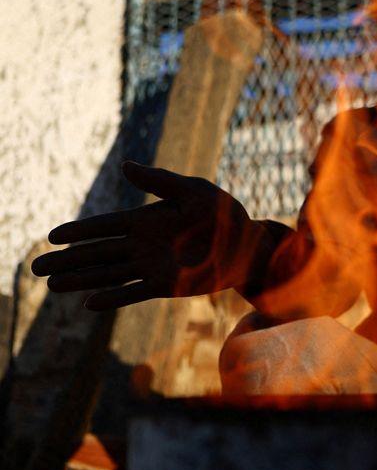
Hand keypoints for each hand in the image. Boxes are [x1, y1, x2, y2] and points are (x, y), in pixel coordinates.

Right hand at [32, 161, 274, 309]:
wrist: (249, 244)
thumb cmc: (224, 214)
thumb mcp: (194, 191)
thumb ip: (159, 181)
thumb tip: (124, 165)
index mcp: (146, 220)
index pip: (104, 226)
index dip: (78, 231)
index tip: (52, 236)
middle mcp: (143, 244)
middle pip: (97, 253)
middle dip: (67, 259)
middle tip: (35, 267)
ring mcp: (152, 266)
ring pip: (108, 274)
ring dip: (81, 279)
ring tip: (51, 286)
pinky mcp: (166, 285)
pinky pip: (134, 292)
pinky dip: (113, 298)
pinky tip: (89, 304)